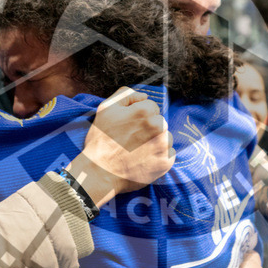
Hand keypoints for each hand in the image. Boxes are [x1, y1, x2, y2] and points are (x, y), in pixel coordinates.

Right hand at [68, 87, 174, 204]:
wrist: (99, 172)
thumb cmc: (101, 140)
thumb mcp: (106, 108)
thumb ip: (126, 95)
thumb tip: (144, 96)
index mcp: (145, 111)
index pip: (151, 107)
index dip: (139, 116)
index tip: (129, 127)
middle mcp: (158, 126)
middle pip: (160, 122)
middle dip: (149, 129)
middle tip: (132, 140)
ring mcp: (163, 146)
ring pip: (165, 138)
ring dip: (156, 143)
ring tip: (138, 151)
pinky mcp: (166, 163)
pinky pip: (169, 155)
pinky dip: (159, 157)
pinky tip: (144, 160)